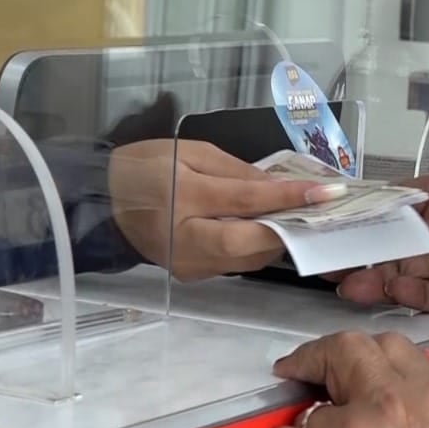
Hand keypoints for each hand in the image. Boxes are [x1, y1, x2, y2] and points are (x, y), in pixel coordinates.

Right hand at [108, 139, 343, 278]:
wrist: (102, 201)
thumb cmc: (145, 168)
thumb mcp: (189, 153)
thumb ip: (237, 171)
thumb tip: (278, 186)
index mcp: (182, 198)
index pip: (246, 201)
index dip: (289, 197)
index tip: (326, 192)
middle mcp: (185, 240)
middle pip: (250, 244)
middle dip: (289, 228)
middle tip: (320, 211)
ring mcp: (188, 264)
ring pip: (248, 260)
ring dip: (277, 240)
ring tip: (302, 218)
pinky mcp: (192, 274)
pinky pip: (235, 263)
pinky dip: (257, 247)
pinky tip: (270, 229)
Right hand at [337, 126, 428, 312]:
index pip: (400, 198)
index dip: (368, 204)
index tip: (333, 209)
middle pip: (394, 237)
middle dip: (359, 245)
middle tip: (321, 254)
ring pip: (407, 269)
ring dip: (376, 274)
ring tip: (344, 281)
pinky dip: (411, 296)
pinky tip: (388, 294)